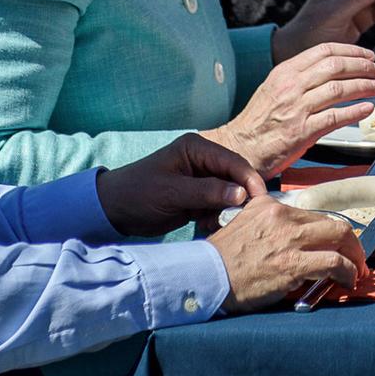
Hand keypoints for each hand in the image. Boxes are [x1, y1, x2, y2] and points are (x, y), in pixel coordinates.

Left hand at [95, 132, 265, 236]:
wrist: (114, 211)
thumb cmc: (139, 194)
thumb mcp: (172, 192)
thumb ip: (207, 192)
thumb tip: (242, 194)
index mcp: (197, 149)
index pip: (232, 161)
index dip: (249, 179)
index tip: (260, 198)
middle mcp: (203, 161)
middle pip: (235, 177)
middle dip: (240, 197)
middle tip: (243, 217)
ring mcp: (202, 180)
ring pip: (230, 194)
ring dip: (228, 210)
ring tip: (218, 224)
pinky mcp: (199, 197)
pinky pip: (219, 206)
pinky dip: (218, 217)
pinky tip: (207, 226)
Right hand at [206, 198, 368, 312]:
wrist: (204, 278)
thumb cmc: (221, 261)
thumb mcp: (243, 227)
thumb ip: (268, 227)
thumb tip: (294, 241)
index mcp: (269, 207)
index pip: (312, 215)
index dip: (330, 231)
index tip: (336, 244)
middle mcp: (282, 216)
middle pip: (332, 223)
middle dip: (350, 241)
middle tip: (355, 256)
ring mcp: (289, 239)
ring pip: (340, 237)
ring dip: (354, 256)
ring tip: (355, 270)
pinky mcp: (293, 263)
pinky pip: (334, 263)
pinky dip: (347, 271)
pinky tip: (347, 280)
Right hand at [210, 42, 374, 175]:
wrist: (240, 148)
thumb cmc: (258, 122)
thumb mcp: (274, 88)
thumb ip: (299, 77)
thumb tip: (330, 70)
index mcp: (285, 72)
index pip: (324, 51)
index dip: (351, 51)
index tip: (367, 56)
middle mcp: (291, 86)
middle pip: (336, 66)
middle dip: (363, 67)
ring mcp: (296, 108)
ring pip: (338, 89)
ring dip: (364, 86)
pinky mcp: (301, 132)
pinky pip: (335, 117)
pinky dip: (355, 111)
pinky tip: (367, 108)